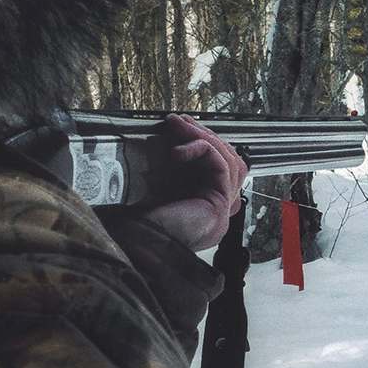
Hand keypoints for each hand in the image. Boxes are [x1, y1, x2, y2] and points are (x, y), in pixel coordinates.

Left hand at [142, 114, 248, 250]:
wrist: (138, 247)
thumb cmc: (137, 225)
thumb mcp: (151, 189)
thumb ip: (160, 171)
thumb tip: (155, 140)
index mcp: (200, 210)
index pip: (218, 170)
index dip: (203, 144)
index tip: (179, 126)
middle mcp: (215, 212)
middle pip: (229, 163)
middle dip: (204, 135)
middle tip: (179, 120)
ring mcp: (221, 210)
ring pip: (231, 161)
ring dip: (204, 136)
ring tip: (179, 123)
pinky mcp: (220, 203)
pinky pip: (221, 165)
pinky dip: (201, 149)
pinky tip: (178, 150)